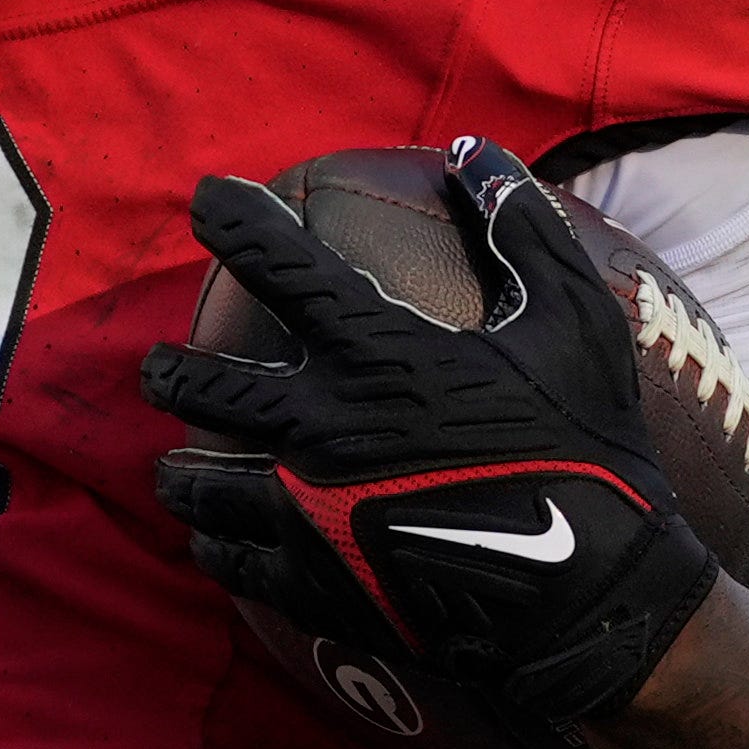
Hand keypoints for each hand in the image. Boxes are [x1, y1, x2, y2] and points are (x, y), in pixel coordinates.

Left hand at [143, 138, 720, 728]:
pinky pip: (229, 558)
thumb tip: (473, 149)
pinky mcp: (310, 585)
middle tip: (158, 367)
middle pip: (203, 384)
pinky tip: (213, 540)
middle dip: (167, 371)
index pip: (281, 264)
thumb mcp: (576, 323)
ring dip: (178, 467)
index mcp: (377, 354)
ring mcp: (306, 511)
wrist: (591, 599)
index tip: (206, 198)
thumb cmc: (590, 449)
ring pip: (197, 480)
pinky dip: (214, 543)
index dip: (234, 220)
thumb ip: (522, 228)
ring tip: (173, 464)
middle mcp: (321, 426)